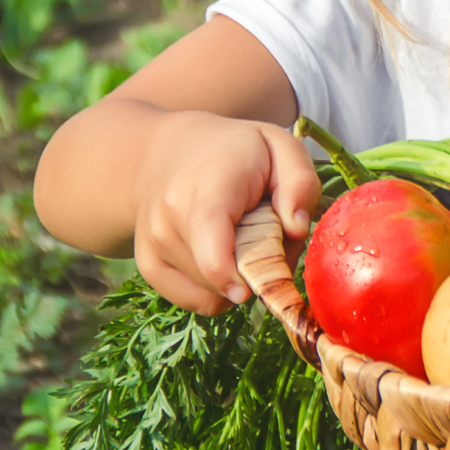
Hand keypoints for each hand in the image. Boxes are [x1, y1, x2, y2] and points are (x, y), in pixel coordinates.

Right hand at [132, 111, 319, 316]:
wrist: (168, 153)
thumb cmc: (237, 152)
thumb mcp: (281, 147)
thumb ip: (299, 183)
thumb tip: (297, 228)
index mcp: (208, 182)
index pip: (208, 231)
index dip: (226, 270)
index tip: (248, 290)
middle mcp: (170, 215)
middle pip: (221, 272)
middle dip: (260, 266)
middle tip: (271, 232)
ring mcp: (154, 243)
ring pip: (214, 292)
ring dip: (241, 277)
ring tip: (245, 237)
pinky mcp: (149, 266)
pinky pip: (198, 301)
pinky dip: (221, 291)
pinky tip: (227, 258)